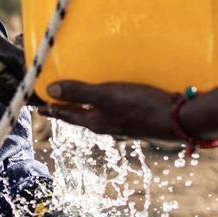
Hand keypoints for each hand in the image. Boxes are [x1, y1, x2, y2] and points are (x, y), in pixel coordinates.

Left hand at [41, 81, 178, 141]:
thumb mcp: (106, 96)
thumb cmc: (140, 106)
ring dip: (86, 105)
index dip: (52, 109)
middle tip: (56, 101)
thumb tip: (50, 90)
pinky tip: (113, 94)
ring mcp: (122, 123)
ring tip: (81, 95)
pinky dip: (106, 102)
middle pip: (80, 115)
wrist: (178, 119)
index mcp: (95, 122)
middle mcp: (106, 125)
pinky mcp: (136, 117)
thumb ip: (79, 92)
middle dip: (67, 108)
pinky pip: (113, 109)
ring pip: (97, 113)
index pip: (67, 115)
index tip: (39, 107)